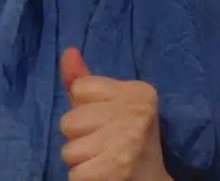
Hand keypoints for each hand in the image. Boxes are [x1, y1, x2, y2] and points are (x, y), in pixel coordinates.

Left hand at [59, 47, 171, 180]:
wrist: (151, 179)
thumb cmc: (127, 138)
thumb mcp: (111, 104)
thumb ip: (85, 80)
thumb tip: (68, 52)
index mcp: (139, 92)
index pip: (80, 89)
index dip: (86, 108)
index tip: (108, 119)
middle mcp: (137, 113)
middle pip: (69, 121)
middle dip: (79, 136)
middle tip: (104, 144)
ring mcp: (128, 143)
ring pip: (68, 150)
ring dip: (80, 160)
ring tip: (103, 160)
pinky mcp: (116, 171)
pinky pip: (74, 175)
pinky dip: (83, 178)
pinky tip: (102, 174)